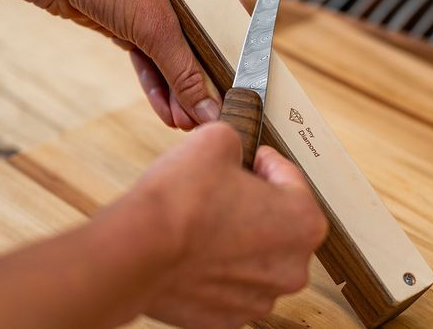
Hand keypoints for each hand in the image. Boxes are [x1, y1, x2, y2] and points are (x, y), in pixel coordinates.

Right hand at [0, 123, 326, 328]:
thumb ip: (236, 131)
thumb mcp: (213, 141)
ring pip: (253, 252)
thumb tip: (239, 122)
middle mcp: (288, 264)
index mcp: (300, 220)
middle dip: (252, 199)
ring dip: (234, 232)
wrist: (132, 252)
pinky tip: (192, 248)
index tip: (250, 158)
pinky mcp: (229, 316)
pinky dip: (217, 264)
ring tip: (202, 217)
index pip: (292, 178)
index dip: (266, 162)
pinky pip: (232, 282)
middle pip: (276, 219)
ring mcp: (259, 296)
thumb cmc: (177, 201)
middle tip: (223, 184)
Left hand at [25, 0, 242, 129]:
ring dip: (180, 93)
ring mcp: (162, 8)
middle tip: (206, 117)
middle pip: (206, 47)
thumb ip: (185, 70)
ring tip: (184, 122)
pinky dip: (159, 83)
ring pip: (179, 58)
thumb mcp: (153, 25)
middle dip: (201, 86)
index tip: (238, 97)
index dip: (237, 65)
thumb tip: (210, 108)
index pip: (233, 25)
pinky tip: (167, 110)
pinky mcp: (139, 24)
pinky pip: (155, 58)